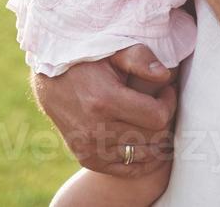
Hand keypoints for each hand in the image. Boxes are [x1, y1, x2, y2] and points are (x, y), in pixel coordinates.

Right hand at [32, 45, 177, 176]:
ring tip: (155, 120)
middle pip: (153, 138)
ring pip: (143, 156)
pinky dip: (143, 159)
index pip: (157, 117)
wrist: (50, 81)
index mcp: (104, 101)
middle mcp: (96, 130)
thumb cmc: (88, 61)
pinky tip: (148, 142)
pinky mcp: (87, 158)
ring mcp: (90, 148)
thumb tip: (165, 76)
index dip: (169, 102)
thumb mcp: (113, 50)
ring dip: (157, 139)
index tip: (166, 90)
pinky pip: (127, 169)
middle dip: (165, 119)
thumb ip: (140, 59)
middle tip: (163, 103)